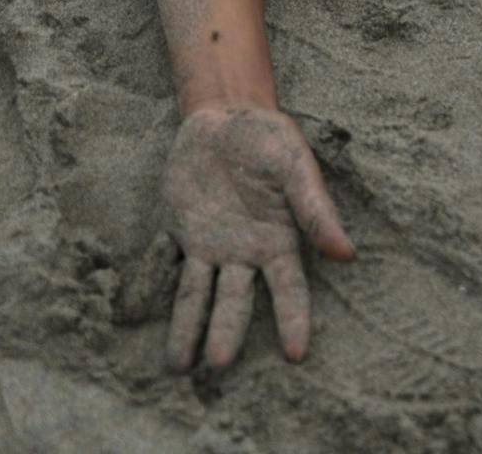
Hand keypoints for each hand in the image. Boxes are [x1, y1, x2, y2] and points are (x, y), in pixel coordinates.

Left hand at [162, 105, 354, 369]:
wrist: (226, 114)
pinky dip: (148, 285)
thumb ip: (315, 208)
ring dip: (187, 327)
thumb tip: (346, 253)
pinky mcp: (177, 228)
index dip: (293, 320)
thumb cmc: (269, 139)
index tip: (296, 355)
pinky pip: (160, 262)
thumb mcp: (295, 166)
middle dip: (226, 333)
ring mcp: (207, 244)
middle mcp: (242, 253)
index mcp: (277, 241)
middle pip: (234, 301)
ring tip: (179, 367)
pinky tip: (134, 313)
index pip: (288, 289)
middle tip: (218, 365)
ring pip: (196, 293)